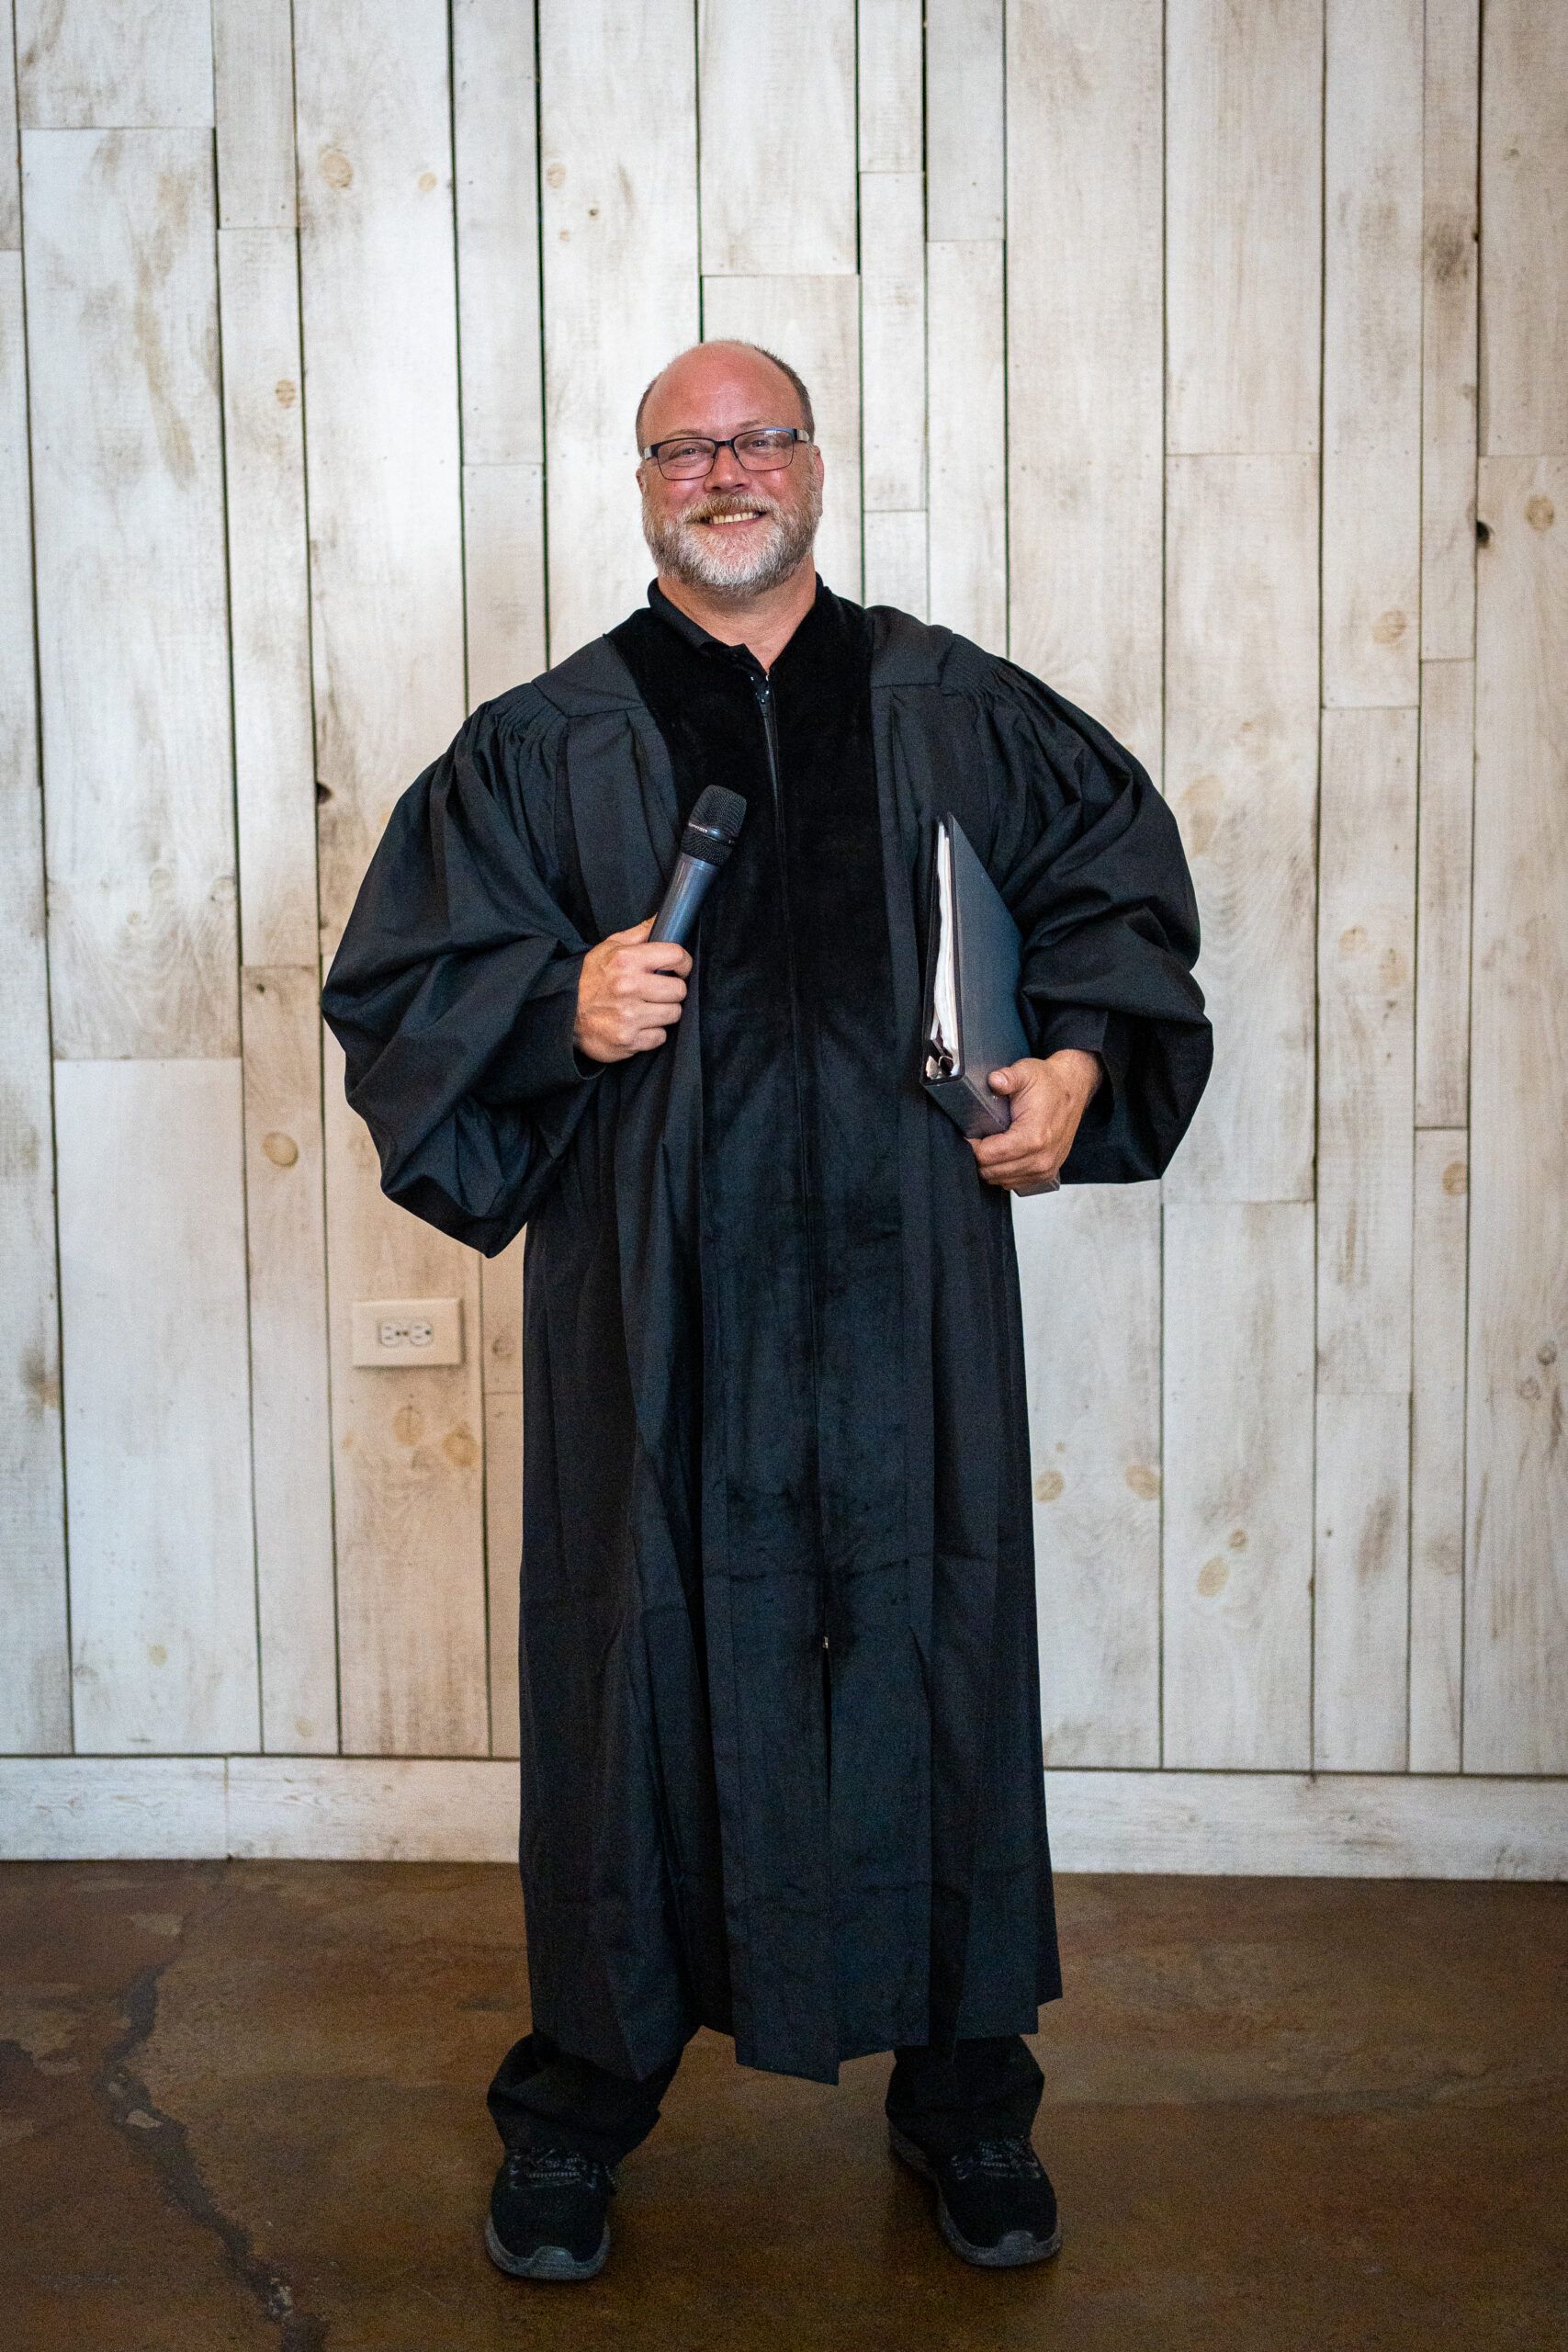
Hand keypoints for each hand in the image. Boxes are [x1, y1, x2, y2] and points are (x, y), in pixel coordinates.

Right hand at [572, 916, 691, 1063]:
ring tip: (647, 1008)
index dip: (683, 962)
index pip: (675, 955)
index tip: (679, 968)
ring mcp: (628, 1016)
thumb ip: (639, 934)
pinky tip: (638, 1025)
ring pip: (673, 1014)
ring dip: (664, 1013)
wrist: (563, 1013)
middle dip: (672, 991)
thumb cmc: (589, 978)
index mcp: (626, 960)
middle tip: (659, 991)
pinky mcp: (628, 1040)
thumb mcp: (608, 948)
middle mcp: (628, 986)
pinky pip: (660, 1037)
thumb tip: (663, 918)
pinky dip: (652, 1034)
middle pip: (679, 990)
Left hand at [968, 1050, 1101, 1191]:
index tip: (970, 1135)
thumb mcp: (1026, 1073)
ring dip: (991, 1167)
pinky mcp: (1046, 1174)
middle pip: (992, 1172)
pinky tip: (1003, 1155)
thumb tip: (994, 1081)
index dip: (972, 1146)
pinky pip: (1014, 1183)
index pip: (988, 1156)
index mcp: (1033, 1137)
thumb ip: (1008, 1077)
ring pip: (1001, 1180)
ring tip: (991, 1146)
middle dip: (979, 1157)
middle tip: (979, 1139)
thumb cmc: (1049, 1085)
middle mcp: (1041, 1159)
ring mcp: (1045, 1169)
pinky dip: (1004, 1173)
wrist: (1072, 1091)